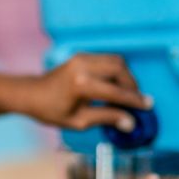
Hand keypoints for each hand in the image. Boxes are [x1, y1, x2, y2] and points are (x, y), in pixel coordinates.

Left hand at [18, 53, 151, 130]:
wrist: (30, 94)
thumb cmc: (51, 110)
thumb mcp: (79, 121)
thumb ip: (106, 119)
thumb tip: (130, 122)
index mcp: (81, 84)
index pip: (116, 92)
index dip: (134, 100)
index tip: (147, 106)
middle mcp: (83, 66)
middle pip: (120, 70)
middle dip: (132, 86)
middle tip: (138, 101)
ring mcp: (82, 58)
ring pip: (116, 61)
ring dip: (126, 76)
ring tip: (127, 94)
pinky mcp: (82, 56)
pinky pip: (107, 59)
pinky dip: (116, 71)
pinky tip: (116, 86)